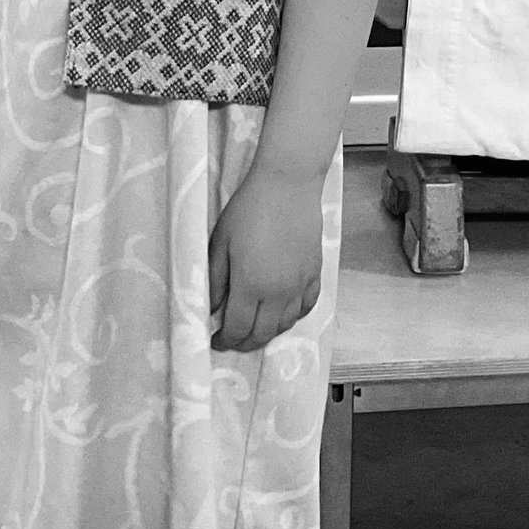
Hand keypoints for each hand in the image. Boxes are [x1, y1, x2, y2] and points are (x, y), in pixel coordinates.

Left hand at [209, 165, 325, 352]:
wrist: (287, 185)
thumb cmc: (248, 209)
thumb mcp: (221, 242)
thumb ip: (215, 280)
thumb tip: (212, 309)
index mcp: (250, 285)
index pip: (237, 328)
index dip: (225, 340)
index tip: (215, 340)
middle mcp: (278, 292)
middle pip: (262, 333)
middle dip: (245, 343)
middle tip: (233, 340)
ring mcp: (300, 284)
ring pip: (286, 324)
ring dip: (268, 332)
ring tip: (255, 327)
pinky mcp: (315, 273)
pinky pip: (307, 307)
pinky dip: (293, 316)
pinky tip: (283, 312)